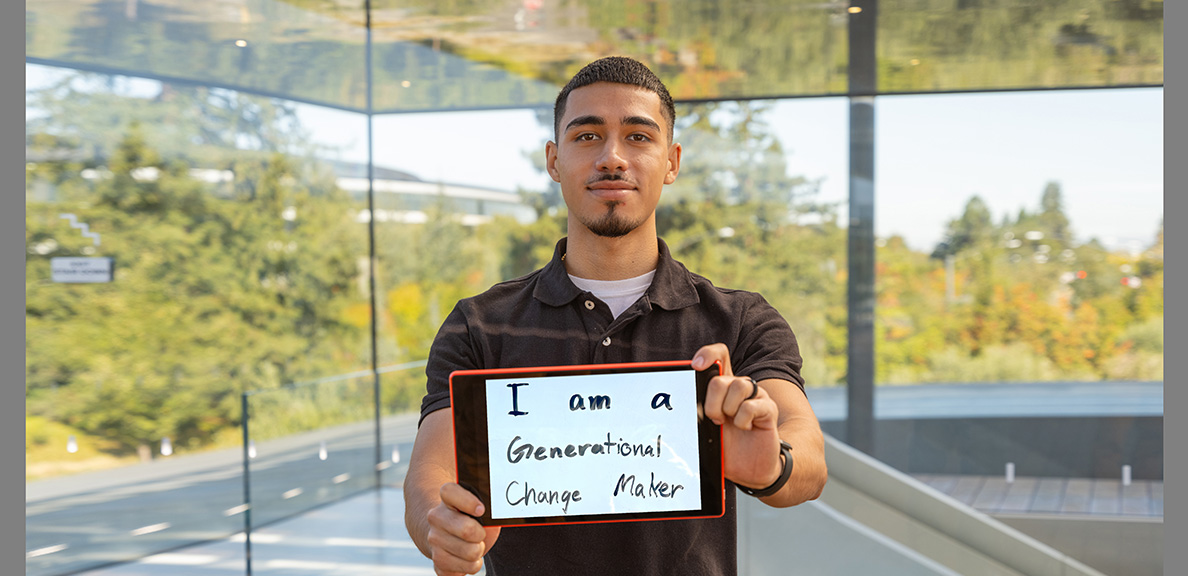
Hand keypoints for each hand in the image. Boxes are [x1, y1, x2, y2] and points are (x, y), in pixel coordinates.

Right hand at [425, 483, 501, 575]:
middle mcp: (436, 518)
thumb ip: (488, 505)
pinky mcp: (437, 561)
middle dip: (481, 535)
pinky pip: (464, 570)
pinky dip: (471, 566)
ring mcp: (434, 540)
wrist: (449, 535)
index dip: (467, 501)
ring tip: (474, 545)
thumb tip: (504, 508)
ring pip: (470, 553)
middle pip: (466, 529)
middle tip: (481, 534)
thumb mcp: (480, 507)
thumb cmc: (472, 518)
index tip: (481, 510)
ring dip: (479, 552)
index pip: (450, 492)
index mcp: (446, 498)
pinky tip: (466, 558)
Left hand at [692, 343, 782, 490]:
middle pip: (721, 378)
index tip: (696, 365)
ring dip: (728, 409)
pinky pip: (752, 405)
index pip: (719, 356)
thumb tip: (683, 404)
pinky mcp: (768, 409)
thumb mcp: (707, 429)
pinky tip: (746, 428)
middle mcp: (740, 388)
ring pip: (739, 385)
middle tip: (715, 420)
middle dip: (712, 402)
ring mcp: (756, 397)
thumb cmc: (728, 448)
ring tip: (730, 424)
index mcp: (723, 388)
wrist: (750, 470)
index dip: (708, 354)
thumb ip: (699, 412)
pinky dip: (743, 420)